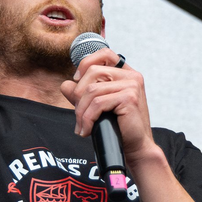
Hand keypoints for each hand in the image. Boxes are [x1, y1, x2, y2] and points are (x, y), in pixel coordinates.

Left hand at [60, 48, 154, 169]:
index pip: (104, 54)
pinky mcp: (129, 97)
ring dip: (81, 111)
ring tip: (82, 126)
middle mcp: (131, 76)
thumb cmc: (118, 126)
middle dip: (78, 95)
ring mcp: (132, 85)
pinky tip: (87, 129)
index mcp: (126, 73)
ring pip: (92, 90)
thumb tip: (65, 85)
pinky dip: (87, 118)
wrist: (135, 148)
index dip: (85, 63)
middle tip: (78, 114)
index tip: (77, 81)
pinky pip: (98, 103)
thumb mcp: (97, 106)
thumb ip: (81, 94)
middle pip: (92, 72)